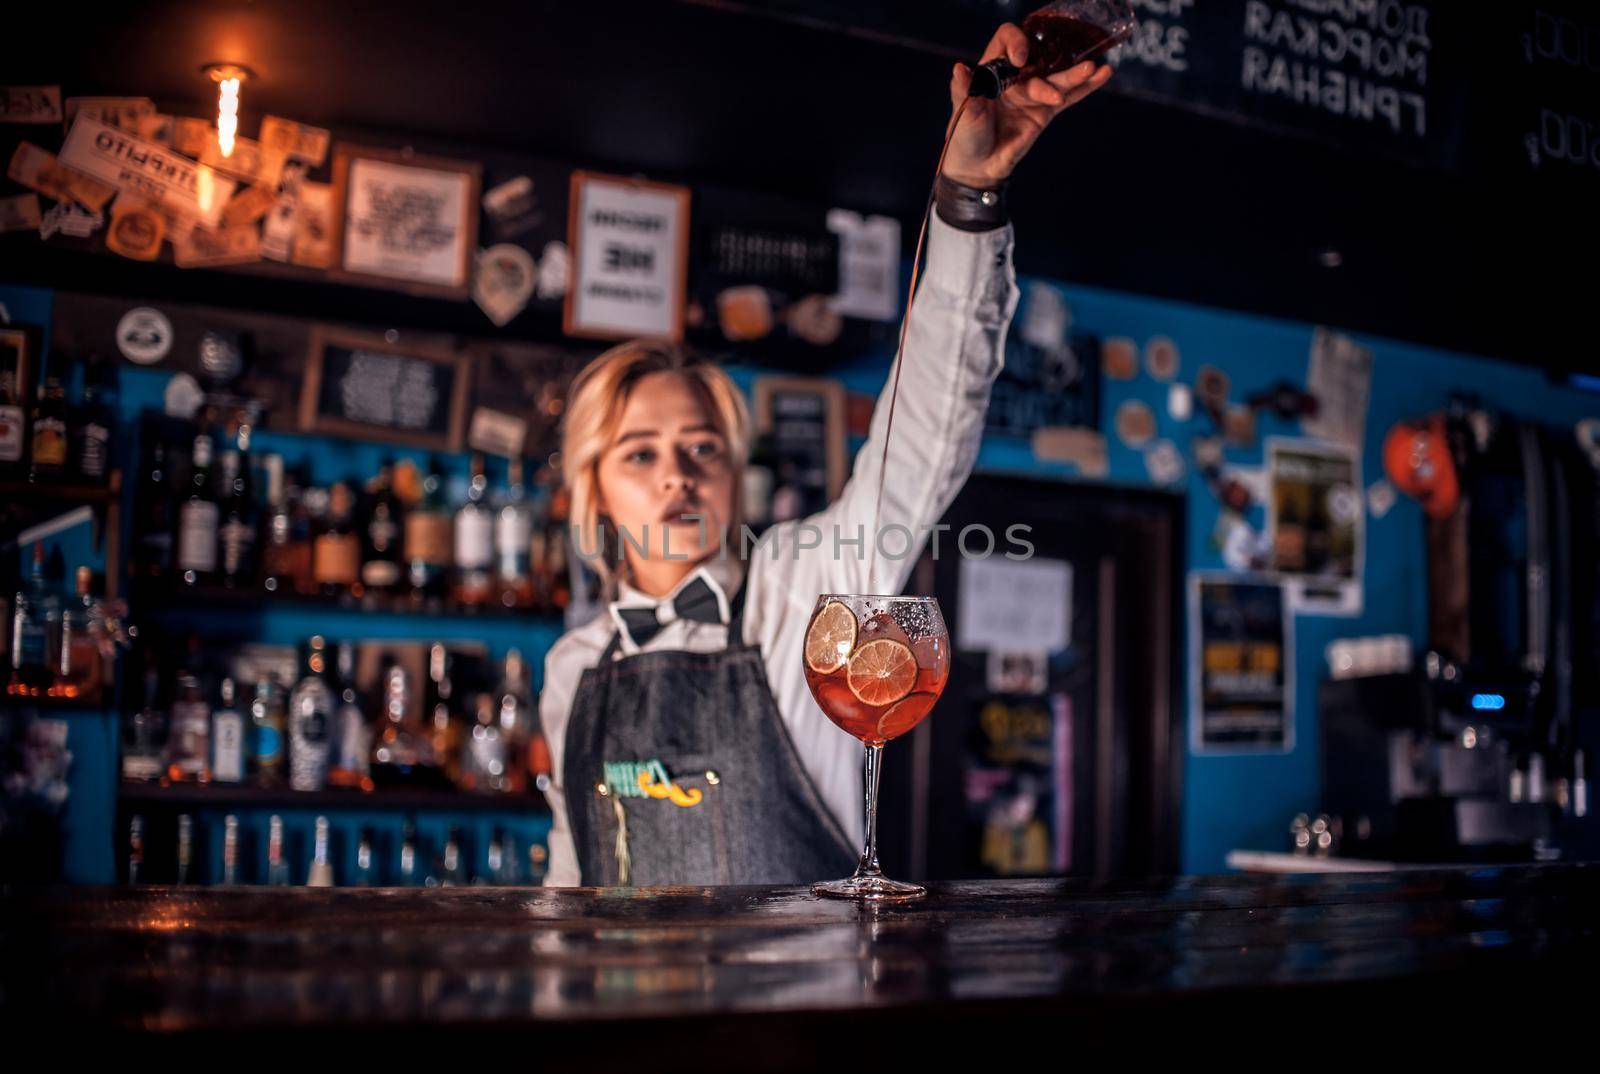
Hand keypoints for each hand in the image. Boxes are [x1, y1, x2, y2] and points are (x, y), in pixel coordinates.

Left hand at [940, 23, 1113, 188]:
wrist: (977, 166)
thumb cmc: (965, 135)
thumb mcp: (963, 111)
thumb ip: (964, 90)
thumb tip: (959, 68)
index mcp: (992, 69)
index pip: (1006, 41)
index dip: (1015, 43)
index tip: (1020, 59)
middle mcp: (1015, 76)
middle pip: (1039, 59)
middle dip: (1053, 62)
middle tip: (1061, 65)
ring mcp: (1032, 94)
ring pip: (1057, 79)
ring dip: (1075, 74)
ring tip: (1092, 68)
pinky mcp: (1045, 112)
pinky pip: (1069, 97)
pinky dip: (1086, 88)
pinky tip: (1104, 75)